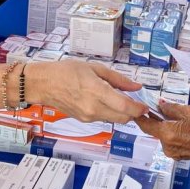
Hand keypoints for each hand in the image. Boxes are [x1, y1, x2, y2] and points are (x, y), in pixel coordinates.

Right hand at [32, 59, 147, 122]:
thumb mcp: (95, 68)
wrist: (44, 84)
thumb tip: (136, 86)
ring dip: (122, 113)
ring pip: (114, 119)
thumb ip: (118, 79)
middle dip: (133, 112)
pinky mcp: (84, 120)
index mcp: (97, 92)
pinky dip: (110, 112)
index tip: (145, 106)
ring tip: (119, 98)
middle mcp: (93, 108)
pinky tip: (106, 101)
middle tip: (137, 103)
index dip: (139, 108)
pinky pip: (103, 118)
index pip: (125, 107)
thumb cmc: (66, 71)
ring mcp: (88, 116)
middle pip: (123, 118)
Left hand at [134, 102, 189, 162]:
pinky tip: (183, 126)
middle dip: (156, 118)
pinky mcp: (179, 155)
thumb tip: (160, 104)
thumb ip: (172, 108)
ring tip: (177, 115)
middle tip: (160, 105)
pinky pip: (171, 141)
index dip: (139, 115)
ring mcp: (172, 152)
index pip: (145, 124)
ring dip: (166, 125)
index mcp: (167, 134)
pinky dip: (173, 132)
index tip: (136, 107)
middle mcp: (167, 146)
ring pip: (163, 135)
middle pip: (155, 129)